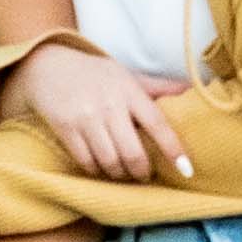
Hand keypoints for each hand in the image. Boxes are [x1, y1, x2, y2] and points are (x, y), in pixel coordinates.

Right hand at [11, 37, 192, 183]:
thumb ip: (158, 87)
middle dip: (142, 172)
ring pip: (109, 162)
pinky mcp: (65, 129)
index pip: (158, 124)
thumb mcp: (127, 75)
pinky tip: (100, 167)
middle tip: (144, 175)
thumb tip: (192, 91)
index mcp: (129, 91)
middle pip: (132, 153)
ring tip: (123, 172)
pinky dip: (96, 170)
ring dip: (119, 174)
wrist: (48, 66)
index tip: (186, 170)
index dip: (173, 149)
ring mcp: (85, 118)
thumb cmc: (96, 74)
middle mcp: (109, 105)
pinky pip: (86, 162)